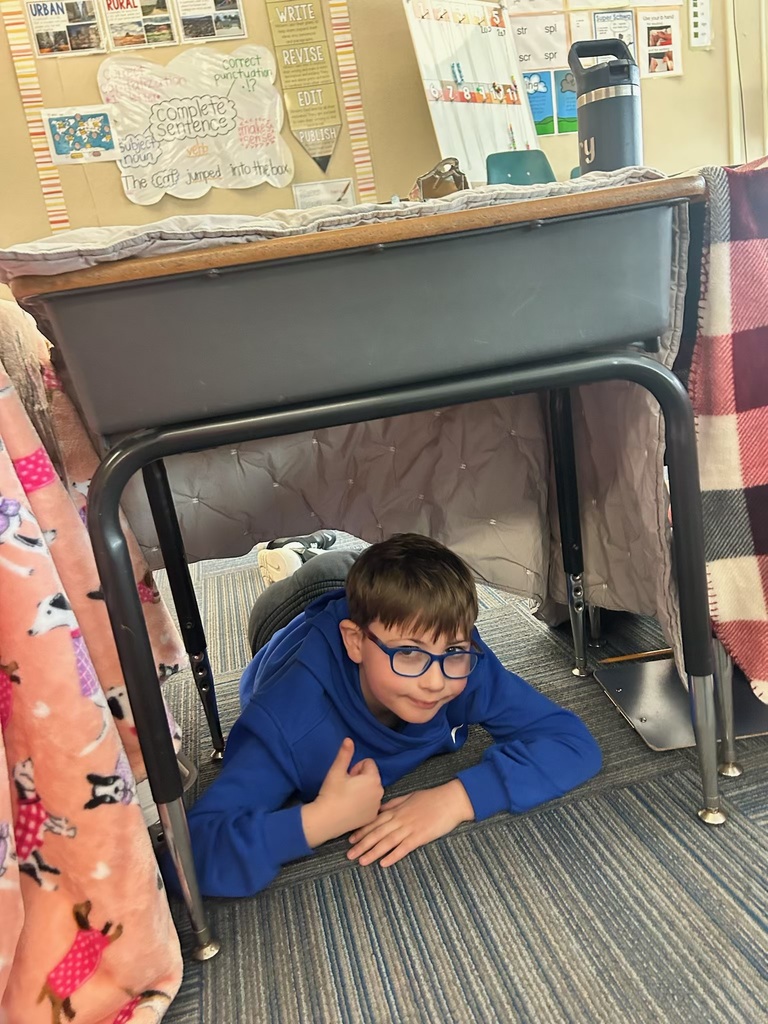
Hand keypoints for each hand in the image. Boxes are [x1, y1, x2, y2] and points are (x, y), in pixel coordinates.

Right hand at [301, 738, 382, 847]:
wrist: (326, 820)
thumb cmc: (331, 793)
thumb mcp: (337, 771)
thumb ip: (345, 754)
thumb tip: (349, 739)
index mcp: (373, 779)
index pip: (368, 763)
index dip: (355, 768)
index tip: (347, 777)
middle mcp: (380, 792)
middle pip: (371, 777)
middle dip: (360, 779)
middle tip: (346, 787)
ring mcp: (377, 806)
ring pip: (371, 790)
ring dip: (362, 790)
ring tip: (347, 798)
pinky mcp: (372, 817)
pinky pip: (370, 804)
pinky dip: (363, 804)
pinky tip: (351, 808)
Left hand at [347, 779, 473, 867]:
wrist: (450, 800)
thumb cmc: (431, 798)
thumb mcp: (409, 796)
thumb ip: (393, 804)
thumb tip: (380, 808)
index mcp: (396, 810)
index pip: (375, 822)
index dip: (362, 831)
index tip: (350, 839)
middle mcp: (399, 819)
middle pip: (377, 833)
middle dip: (362, 844)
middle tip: (349, 854)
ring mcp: (409, 828)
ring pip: (387, 842)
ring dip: (373, 852)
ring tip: (361, 861)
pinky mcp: (420, 836)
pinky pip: (404, 847)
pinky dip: (393, 855)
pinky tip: (384, 863)